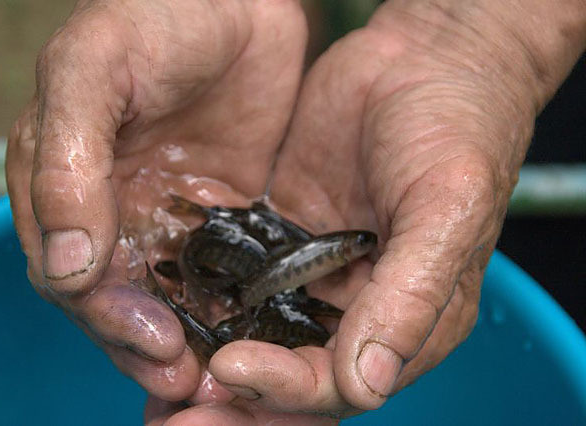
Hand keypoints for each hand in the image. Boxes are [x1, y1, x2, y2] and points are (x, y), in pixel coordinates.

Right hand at [6, 0, 308, 405]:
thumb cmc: (154, 17)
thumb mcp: (93, 71)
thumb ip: (68, 163)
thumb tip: (66, 266)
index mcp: (67, 187)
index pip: (73, 275)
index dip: (107, 316)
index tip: (153, 342)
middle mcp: (113, 212)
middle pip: (121, 300)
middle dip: (148, 343)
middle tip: (188, 378)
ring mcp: (171, 215)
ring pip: (171, 298)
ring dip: (189, 341)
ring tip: (219, 376)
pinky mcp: (223, 212)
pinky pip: (221, 273)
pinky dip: (229, 311)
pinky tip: (250, 335)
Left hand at [201, 0, 585, 417]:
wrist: (422, 60)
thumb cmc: (456, 130)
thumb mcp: (446, 209)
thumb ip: (410, 295)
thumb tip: (366, 383)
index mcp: (407, 321)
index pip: (340, 383)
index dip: (286, 389)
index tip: (232, 366)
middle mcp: (355, 308)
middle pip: (291, 375)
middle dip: (236, 399)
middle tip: (175, 412)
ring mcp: (312, 273)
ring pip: (258, 336)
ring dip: (211, 362)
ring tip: (156, 374)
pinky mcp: (280, 238)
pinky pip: (238, 280)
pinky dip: (207, 302)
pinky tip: (168, 311)